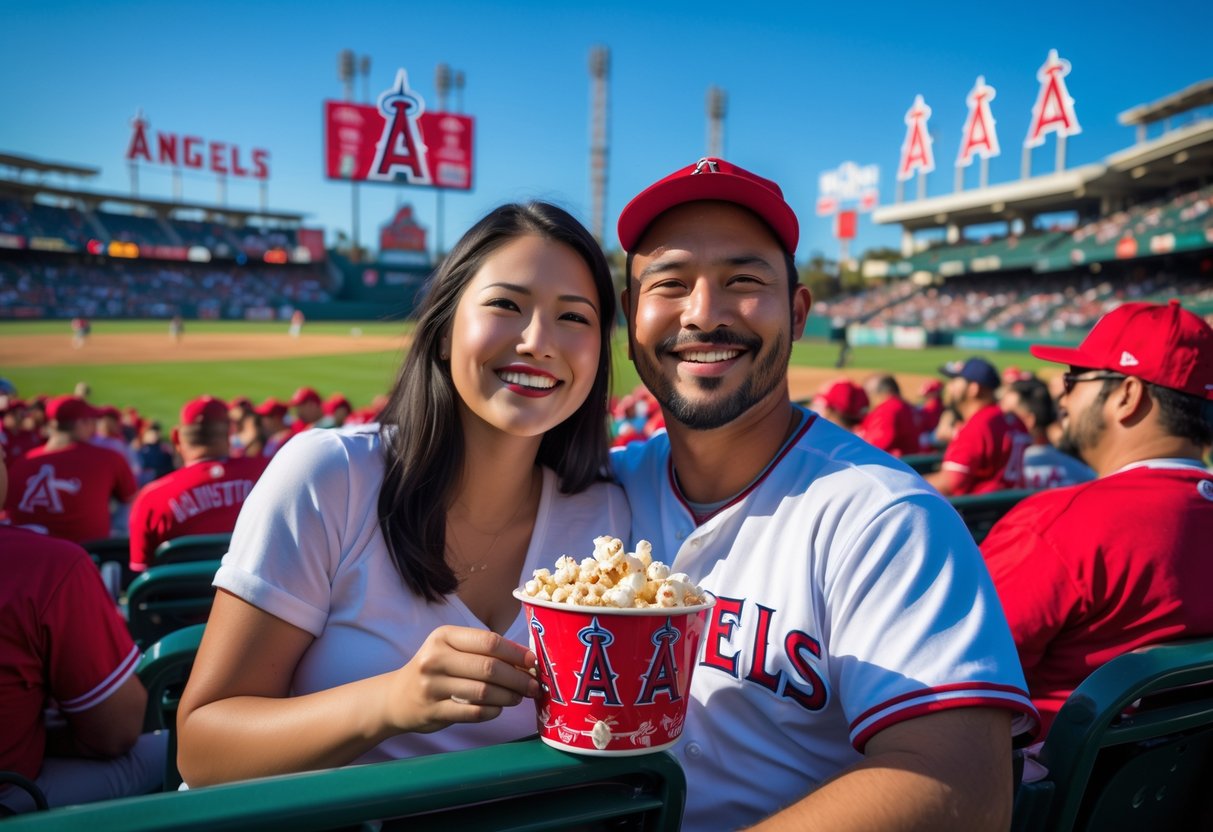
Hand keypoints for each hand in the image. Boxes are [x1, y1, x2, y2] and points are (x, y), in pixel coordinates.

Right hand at [385, 626, 539, 734]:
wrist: (397, 697)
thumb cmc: (435, 669)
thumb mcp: (451, 650)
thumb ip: (483, 651)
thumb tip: (526, 660)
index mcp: (444, 636)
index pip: (488, 641)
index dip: (515, 653)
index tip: (533, 662)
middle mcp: (435, 658)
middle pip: (489, 667)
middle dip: (518, 678)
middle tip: (534, 686)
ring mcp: (432, 686)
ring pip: (483, 692)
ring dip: (508, 696)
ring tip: (518, 697)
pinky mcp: (433, 711)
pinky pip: (473, 712)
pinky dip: (492, 711)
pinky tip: (499, 708)